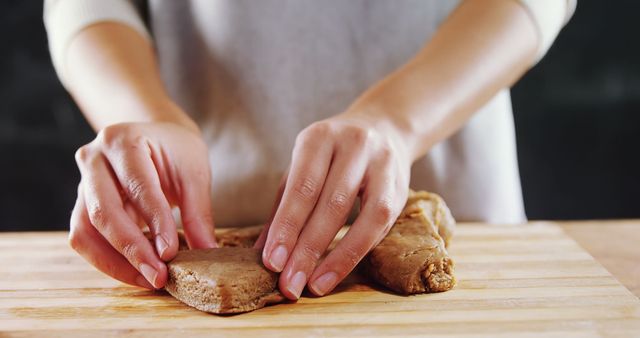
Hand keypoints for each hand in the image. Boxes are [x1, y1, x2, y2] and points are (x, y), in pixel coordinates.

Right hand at [69, 121, 216, 288]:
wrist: (156, 138)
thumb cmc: (176, 151)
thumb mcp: (195, 173)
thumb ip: (198, 212)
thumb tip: (206, 250)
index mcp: (123, 140)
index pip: (138, 186)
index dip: (154, 222)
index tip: (170, 253)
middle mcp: (94, 159)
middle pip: (104, 211)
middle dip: (132, 249)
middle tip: (158, 276)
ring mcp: (82, 183)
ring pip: (86, 231)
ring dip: (115, 262)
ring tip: (148, 280)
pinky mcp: (82, 206)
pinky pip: (86, 239)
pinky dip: (108, 261)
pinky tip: (136, 272)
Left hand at [259, 113, 411, 298]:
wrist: (382, 127)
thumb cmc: (331, 155)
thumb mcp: (302, 168)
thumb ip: (282, 206)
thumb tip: (261, 252)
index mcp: (319, 138)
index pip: (301, 187)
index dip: (286, 227)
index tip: (272, 262)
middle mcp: (353, 145)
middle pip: (330, 203)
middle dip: (307, 249)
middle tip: (289, 284)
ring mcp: (381, 163)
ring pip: (362, 214)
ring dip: (336, 256)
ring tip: (314, 285)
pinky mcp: (401, 184)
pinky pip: (381, 223)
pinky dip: (358, 250)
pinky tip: (338, 270)